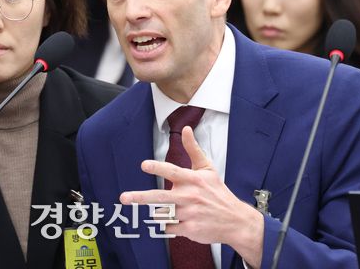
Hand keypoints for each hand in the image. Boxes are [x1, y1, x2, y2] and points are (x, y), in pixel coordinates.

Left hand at [119, 126, 263, 267]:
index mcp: (193, 180)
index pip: (172, 172)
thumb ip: (193, 149)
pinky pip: (169, 227)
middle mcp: (190, 196)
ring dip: (160, 213)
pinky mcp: (190, 229)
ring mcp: (189, 214)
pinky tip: (179, 221)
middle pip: (160, 197)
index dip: (157, 168)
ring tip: (171, 210)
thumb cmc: (218, 192)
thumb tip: (186, 129)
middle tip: (124, 197)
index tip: (144, 165)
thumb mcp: (207, 168)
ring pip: (163, 214)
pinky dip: (170, 224)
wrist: (235, 220)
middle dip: (140, 197)